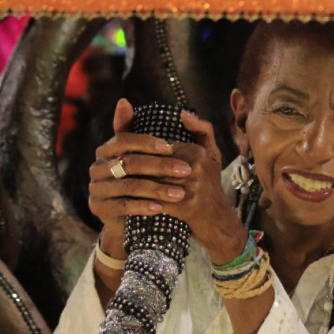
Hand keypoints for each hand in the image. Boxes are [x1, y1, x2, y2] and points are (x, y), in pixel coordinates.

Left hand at [88, 100, 244, 265]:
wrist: (218, 221)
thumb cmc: (210, 185)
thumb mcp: (212, 154)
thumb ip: (202, 130)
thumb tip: (183, 112)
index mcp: (197, 152)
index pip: (160, 148)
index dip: (141, 152)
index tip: (124, 156)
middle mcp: (196, 167)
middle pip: (154, 165)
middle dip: (134, 168)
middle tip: (114, 171)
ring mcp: (192, 188)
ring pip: (153, 183)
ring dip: (133, 185)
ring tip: (117, 185)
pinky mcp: (187, 207)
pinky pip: (157, 202)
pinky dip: (142, 203)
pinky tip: (128, 203)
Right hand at [89, 98, 188, 261]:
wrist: (127, 219)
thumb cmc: (142, 181)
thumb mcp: (144, 156)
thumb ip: (137, 128)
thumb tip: (123, 101)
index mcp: (107, 149)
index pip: (124, 139)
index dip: (146, 142)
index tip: (170, 147)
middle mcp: (97, 166)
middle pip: (130, 163)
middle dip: (161, 166)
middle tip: (187, 170)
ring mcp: (95, 187)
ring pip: (129, 185)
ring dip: (157, 189)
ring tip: (180, 193)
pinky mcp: (97, 207)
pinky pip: (122, 205)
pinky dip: (143, 206)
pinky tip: (161, 208)